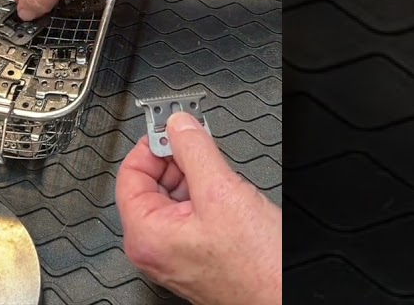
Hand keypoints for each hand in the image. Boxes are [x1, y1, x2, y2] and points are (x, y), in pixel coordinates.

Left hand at [116, 112, 280, 304]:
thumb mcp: (221, 192)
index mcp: (145, 235)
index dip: (151, 146)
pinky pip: (191, 216)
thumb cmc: (256, 268)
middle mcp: (154, 249)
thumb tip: (177, 125)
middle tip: (199, 146)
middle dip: (177, 162)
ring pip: (175, 199)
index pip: (129, 174)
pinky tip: (228, 197)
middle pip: (151, 185)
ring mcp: (174, 254)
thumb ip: (194, 150)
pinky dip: (206, 198)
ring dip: (195, 179)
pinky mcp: (195, 256)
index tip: (171, 129)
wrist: (283, 298)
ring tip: (221, 177)